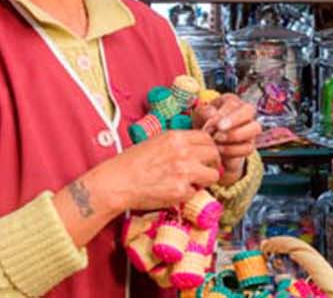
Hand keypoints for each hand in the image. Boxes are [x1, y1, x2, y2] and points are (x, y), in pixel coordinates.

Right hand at [87, 130, 220, 212]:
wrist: (117, 182)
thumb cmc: (131, 163)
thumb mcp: (156, 142)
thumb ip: (177, 143)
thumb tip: (195, 149)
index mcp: (176, 137)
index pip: (207, 138)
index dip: (208, 147)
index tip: (205, 155)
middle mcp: (184, 152)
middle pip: (214, 155)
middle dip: (211, 163)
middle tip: (203, 170)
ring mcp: (184, 172)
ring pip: (213, 175)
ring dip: (205, 180)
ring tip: (191, 182)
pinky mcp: (181, 191)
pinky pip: (196, 192)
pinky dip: (188, 194)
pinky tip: (175, 192)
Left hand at [193, 93, 259, 183]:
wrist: (207, 142)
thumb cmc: (205, 123)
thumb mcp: (200, 115)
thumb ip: (205, 112)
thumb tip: (213, 116)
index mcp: (232, 101)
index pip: (233, 103)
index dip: (222, 114)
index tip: (211, 123)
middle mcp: (245, 112)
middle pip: (249, 110)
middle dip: (234, 120)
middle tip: (219, 129)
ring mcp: (250, 128)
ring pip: (255, 128)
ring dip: (235, 135)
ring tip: (217, 140)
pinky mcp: (250, 145)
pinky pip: (249, 147)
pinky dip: (233, 150)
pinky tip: (219, 150)